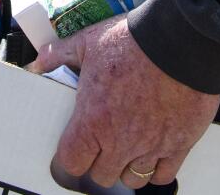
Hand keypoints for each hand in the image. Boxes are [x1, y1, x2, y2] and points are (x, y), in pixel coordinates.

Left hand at [32, 16, 218, 189]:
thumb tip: (40, 61)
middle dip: (101, 162)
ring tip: (129, 149)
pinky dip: (157, 169)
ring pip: (132, 179)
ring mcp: (150, 146)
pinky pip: (163, 175)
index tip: (77, 147)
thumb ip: (60, 55)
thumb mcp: (88, 42)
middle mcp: (120, 141)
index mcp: (92, 121)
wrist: (179, 41)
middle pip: (102, 175)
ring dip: (128, 167)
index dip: (72, 156)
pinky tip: (154, 153)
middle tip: (105, 144)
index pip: (72, 162)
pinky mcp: (179, 145)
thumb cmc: (134, 42)